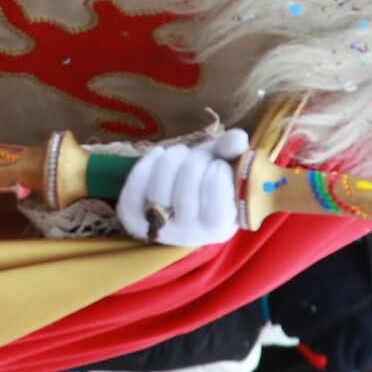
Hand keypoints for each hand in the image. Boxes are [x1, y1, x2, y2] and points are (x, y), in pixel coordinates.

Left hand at [117, 129, 249, 246]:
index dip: (217, 171)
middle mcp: (188, 234)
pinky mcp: (135, 218)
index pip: (216, 201)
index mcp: (218, 226)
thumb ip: (234, 151)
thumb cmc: (209, 182)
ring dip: (171, 160)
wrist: (182, 207)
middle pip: (185, 194)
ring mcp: (159, 228)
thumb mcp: (227, 166)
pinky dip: (145, 165)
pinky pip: (133, 192)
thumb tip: (238, 138)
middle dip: (194, 162)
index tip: (218, 164)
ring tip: (180, 152)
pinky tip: (159, 153)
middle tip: (199, 155)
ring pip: (158, 191)